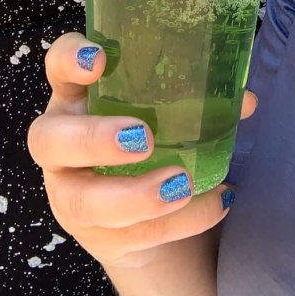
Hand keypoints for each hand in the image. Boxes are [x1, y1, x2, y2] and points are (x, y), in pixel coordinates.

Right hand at [28, 33, 254, 272]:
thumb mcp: (164, 110)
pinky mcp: (96, 235)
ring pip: (83, 201)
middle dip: (95, 139)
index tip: (101, 60)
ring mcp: (71, 192)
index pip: (58, 66)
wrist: (142, 211)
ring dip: (135, 196)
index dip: (70, 60)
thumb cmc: (153, 136)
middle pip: (49, 140)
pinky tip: (215, 204)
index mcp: (77, 96)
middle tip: (143, 138)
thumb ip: (198, 96)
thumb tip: (245, 99)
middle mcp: (60, 144)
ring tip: (180, 185)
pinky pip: (130, 235)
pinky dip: (178, 223)